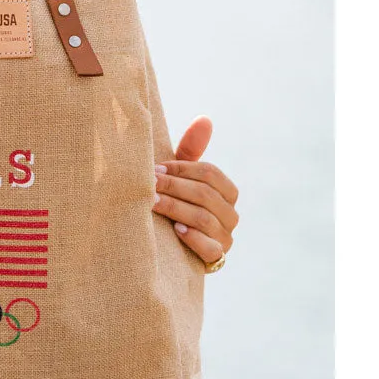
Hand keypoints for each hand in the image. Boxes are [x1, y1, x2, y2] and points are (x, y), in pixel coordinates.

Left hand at [151, 116, 239, 264]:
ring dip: (175, 208)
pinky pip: (210, 249)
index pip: (210, 173)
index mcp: (227, 191)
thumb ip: (190, 151)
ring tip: (151, 202)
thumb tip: (204, 119)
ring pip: (204, 218)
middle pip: (206, 194)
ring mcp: (226, 238)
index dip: (182, 169)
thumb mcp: (182, 178)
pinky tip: (175, 231)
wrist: (173, 246)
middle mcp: (231, 214)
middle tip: (147, 183)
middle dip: (174, 186)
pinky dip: (193, 238)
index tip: (155, 168)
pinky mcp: (217, 259)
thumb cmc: (177, 202)